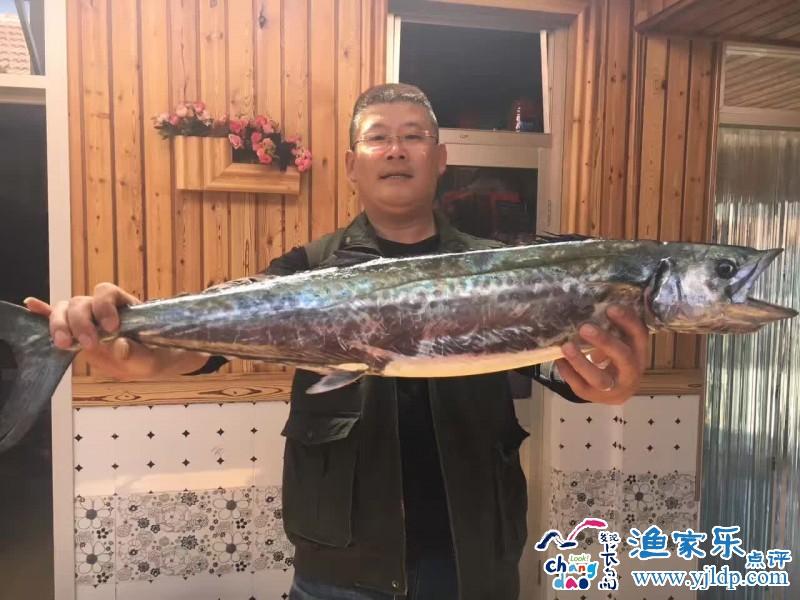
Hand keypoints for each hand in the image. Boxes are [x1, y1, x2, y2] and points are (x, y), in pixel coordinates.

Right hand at [25, 283, 180, 378]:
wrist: (150, 363)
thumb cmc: (154, 356)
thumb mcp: (152, 359)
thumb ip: (139, 353)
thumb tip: (120, 346)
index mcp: (123, 305)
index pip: (106, 292)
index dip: (105, 306)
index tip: (112, 328)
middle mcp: (101, 308)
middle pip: (81, 302)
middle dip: (81, 322)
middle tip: (90, 344)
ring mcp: (86, 319)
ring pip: (65, 309)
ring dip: (60, 324)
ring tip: (65, 344)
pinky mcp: (76, 332)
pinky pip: (56, 318)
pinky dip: (42, 312)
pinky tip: (30, 307)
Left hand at [555, 305, 647, 404]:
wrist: (616, 390)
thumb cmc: (617, 359)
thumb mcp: (621, 342)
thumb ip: (613, 328)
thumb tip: (591, 307)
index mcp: (639, 353)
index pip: (639, 335)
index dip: (628, 321)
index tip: (611, 308)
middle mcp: (631, 372)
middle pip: (623, 357)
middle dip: (605, 342)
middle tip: (585, 328)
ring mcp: (614, 388)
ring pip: (599, 378)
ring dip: (581, 362)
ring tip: (566, 346)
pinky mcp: (594, 397)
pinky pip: (580, 386)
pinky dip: (568, 372)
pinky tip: (559, 359)